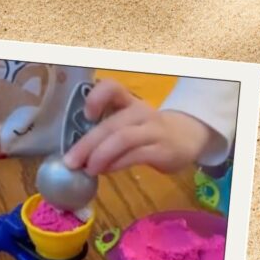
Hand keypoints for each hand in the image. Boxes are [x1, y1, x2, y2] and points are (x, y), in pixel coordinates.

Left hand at [63, 79, 219, 174]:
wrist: (189, 136)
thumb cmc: (151, 130)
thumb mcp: (131, 122)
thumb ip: (108, 132)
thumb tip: (79, 154)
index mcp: (129, 102)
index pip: (112, 88)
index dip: (96, 98)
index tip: (86, 115)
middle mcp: (141, 112)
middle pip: (111, 124)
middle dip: (87, 144)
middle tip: (70, 161)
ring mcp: (153, 131)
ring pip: (122, 139)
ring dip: (101, 155)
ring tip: (87, 169)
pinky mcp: (162, 150)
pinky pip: (135, 155)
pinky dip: (117, 164)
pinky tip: (106, 171)